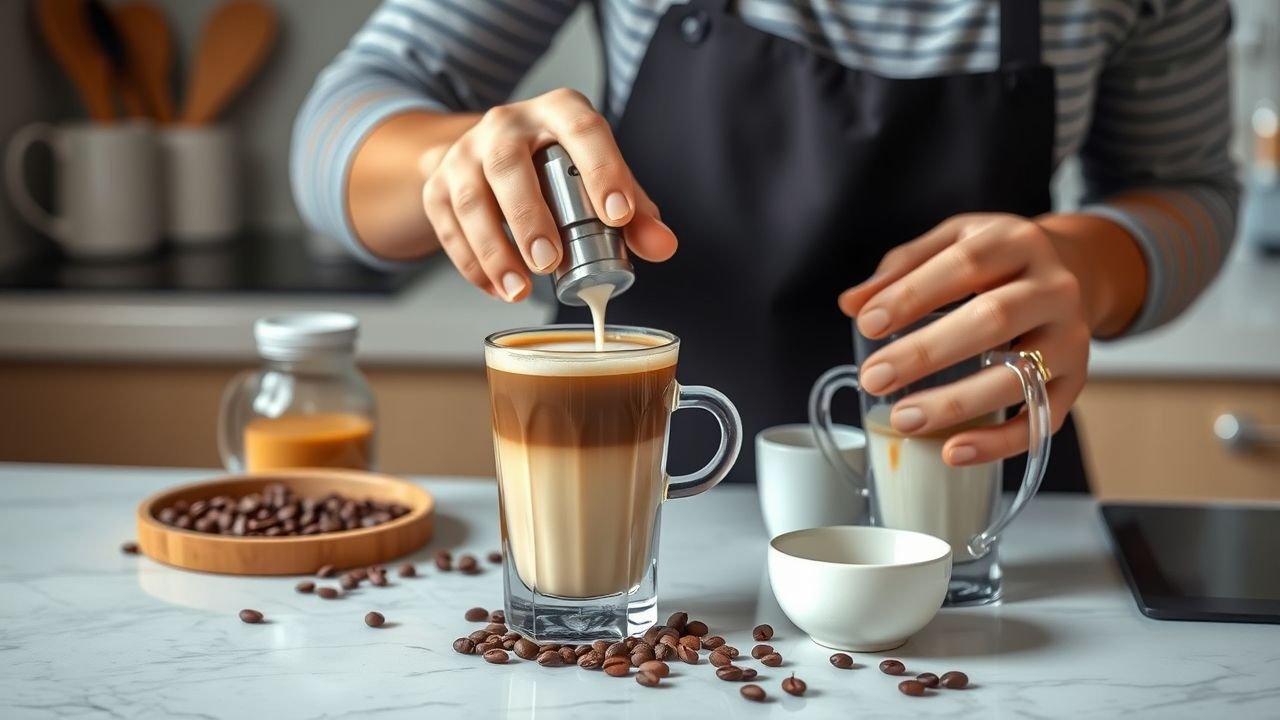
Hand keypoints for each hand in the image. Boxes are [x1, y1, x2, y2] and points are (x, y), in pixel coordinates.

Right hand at [420, 88, 676, 300]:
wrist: (490, 153)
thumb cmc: (557, 167)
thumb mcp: (599, 175)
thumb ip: (636, 211)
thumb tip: (663, 245)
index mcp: (558, 112)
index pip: (581, 130)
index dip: (602, 170)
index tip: (618, 215)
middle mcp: (506, 124)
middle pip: (508, 165)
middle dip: (529, 218)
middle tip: (551, 263)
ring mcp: (465, 153)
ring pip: (470, 199)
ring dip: (494, 250)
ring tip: (520, 289)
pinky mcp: (438, 185)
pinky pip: (448, 226)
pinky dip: (472, 264)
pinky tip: (498, 289)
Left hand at [837, 213, 1091, 465]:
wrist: (1076, 272)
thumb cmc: (998, 262)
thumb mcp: (954, 242)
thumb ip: (903, 267)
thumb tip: (852, 303)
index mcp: (1017, 242)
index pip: (966, 265)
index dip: (913, 294)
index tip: (867, 323)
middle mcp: (1054, 288)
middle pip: (993, 319)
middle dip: (927, 352)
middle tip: (873, 376)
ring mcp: (1071, 338)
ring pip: (1019, 375)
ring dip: (957, 402)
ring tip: (903, 418)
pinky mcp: (1075, 382)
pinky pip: (1040, 420)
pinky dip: (997, 442)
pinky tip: (952, 451)